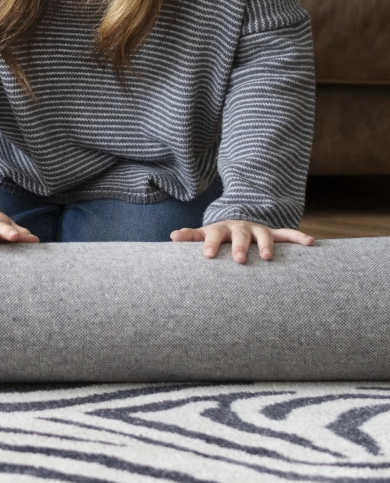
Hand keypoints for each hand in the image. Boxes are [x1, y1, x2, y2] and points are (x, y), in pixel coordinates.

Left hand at [171, 219, 314, 262]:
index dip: (210, 245)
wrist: (238, 221)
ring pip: (263, 235)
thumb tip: (172, 236)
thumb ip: (191, 236)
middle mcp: (239, 228)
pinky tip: (311, 242)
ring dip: (267, 245)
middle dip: (239, 247)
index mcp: (220, 229)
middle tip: (240, 261)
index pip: (212, 236)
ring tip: (269, 258)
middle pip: (239, 236)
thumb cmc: (219, 235)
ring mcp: (257, 230)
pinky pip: (287, 234)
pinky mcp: (272, 233)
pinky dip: (298, 237)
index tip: (207, 256)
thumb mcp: (204, 234)